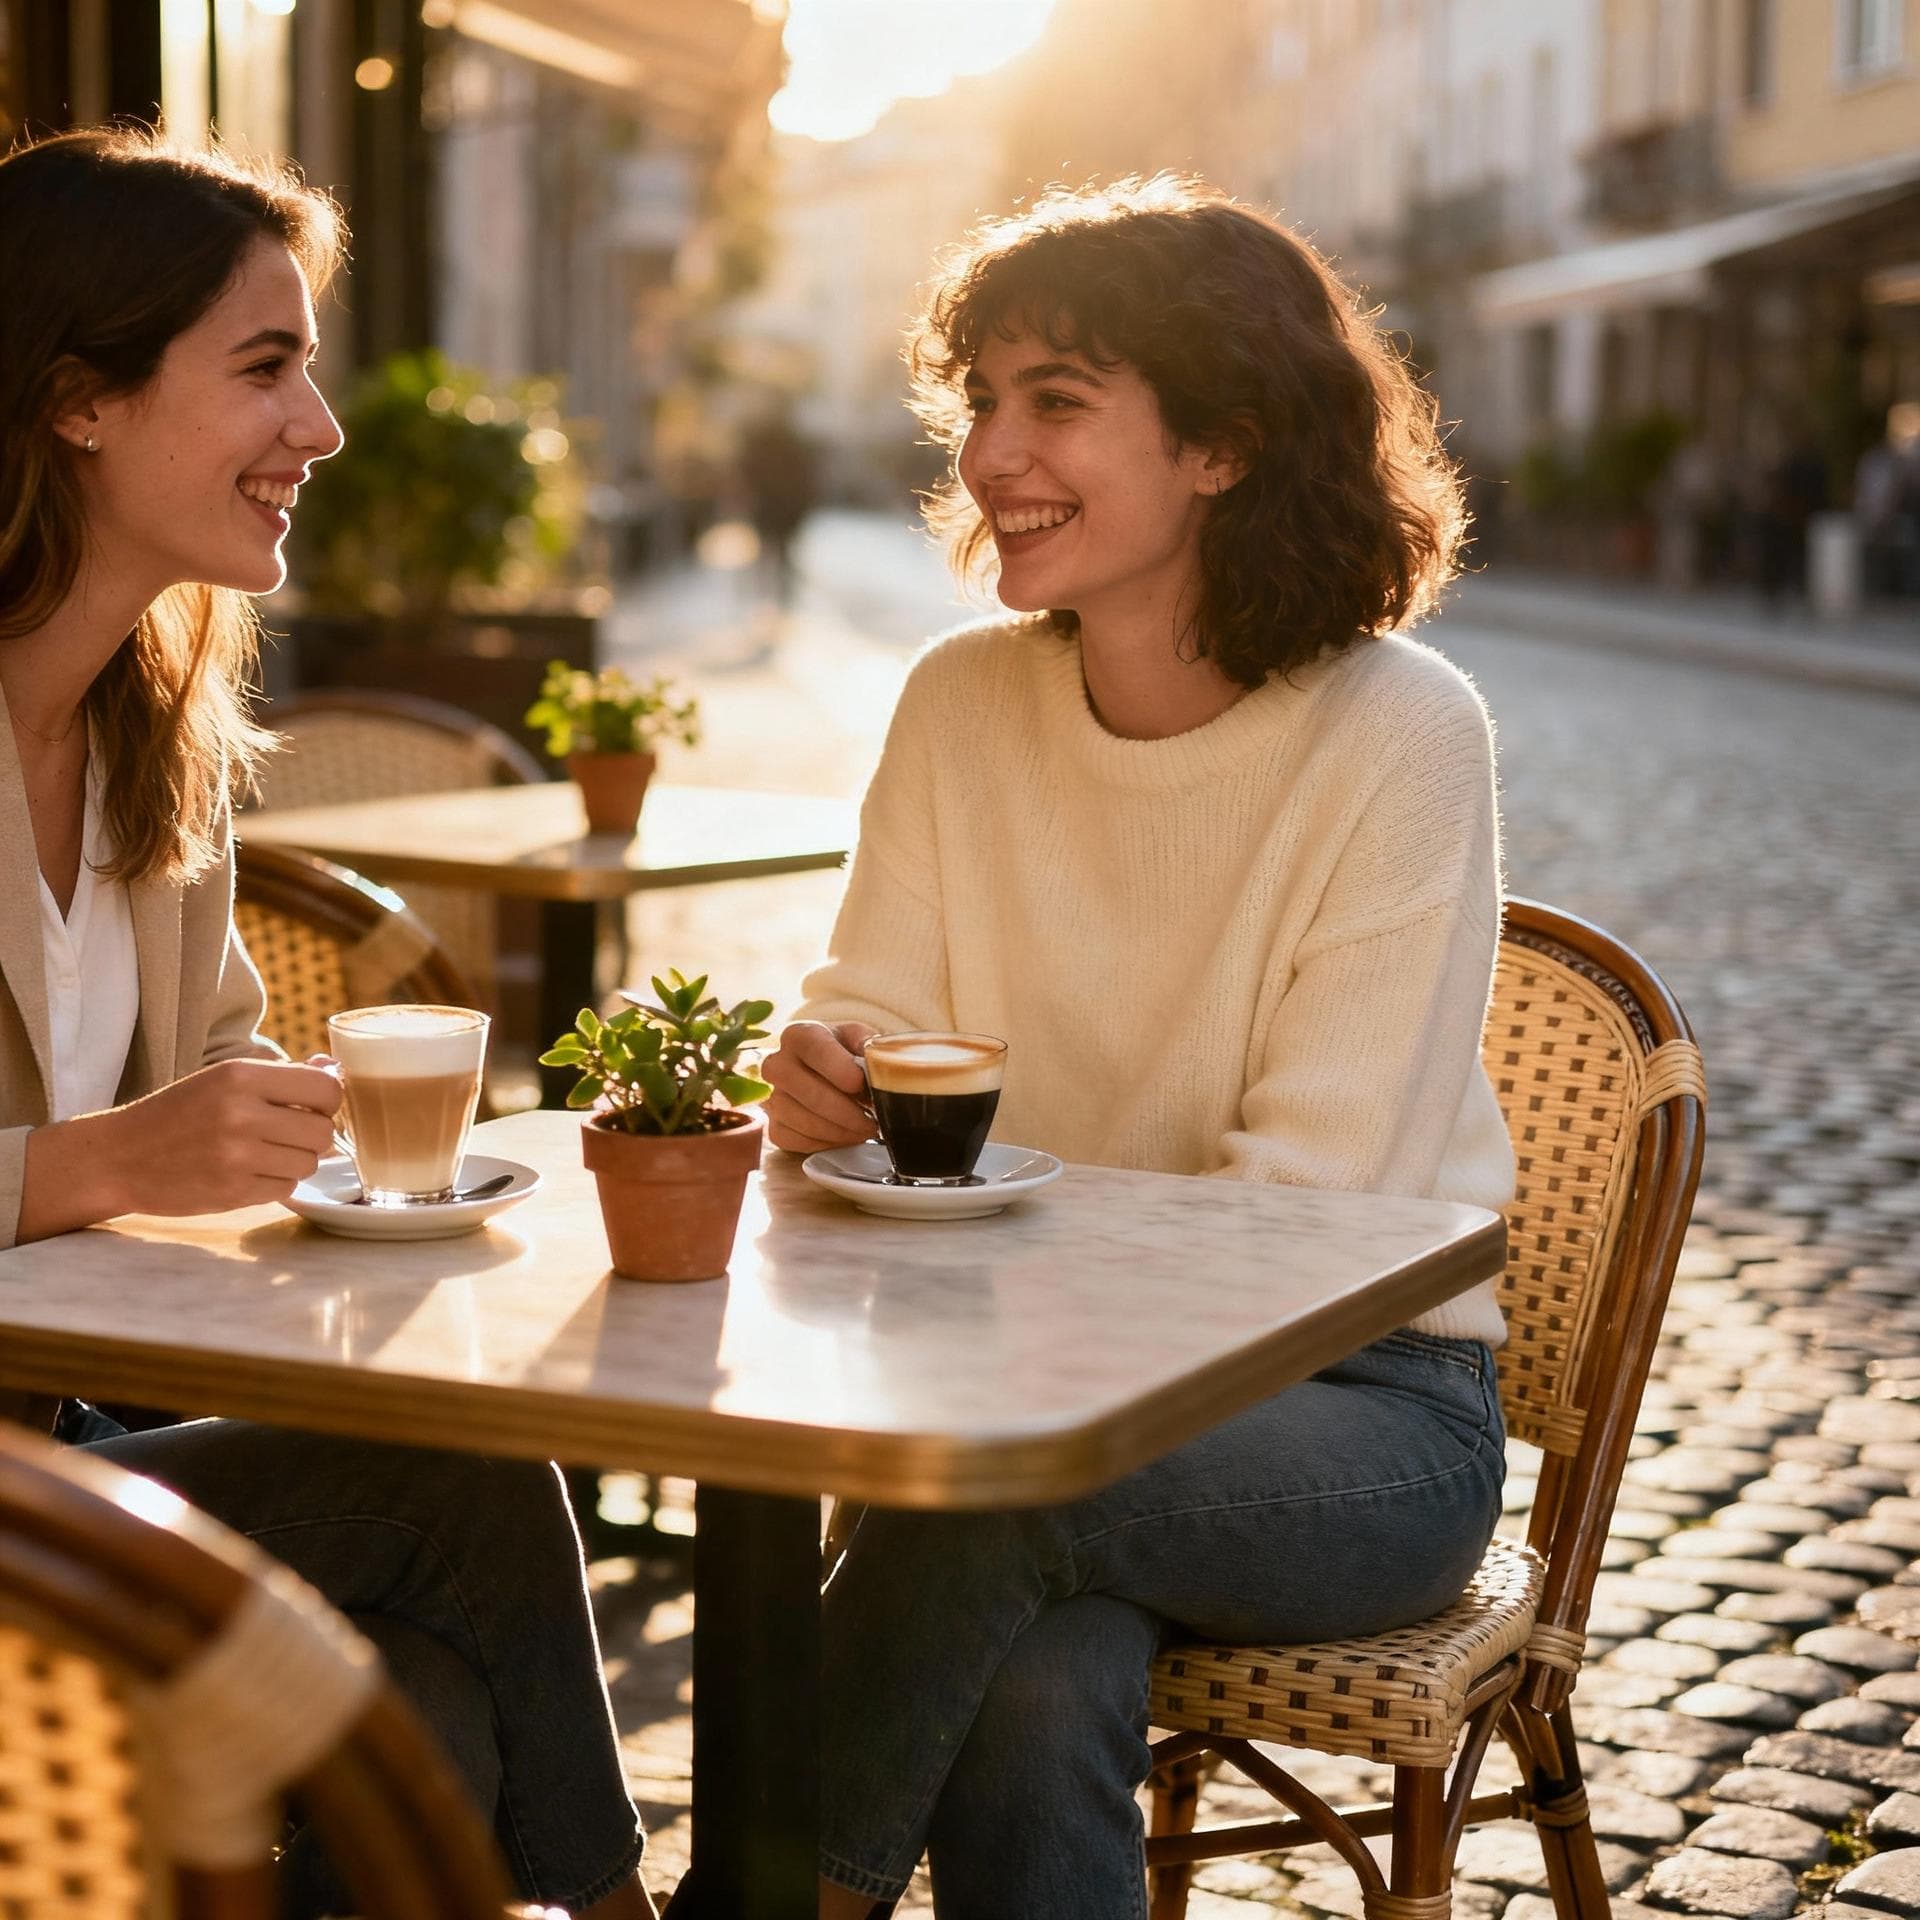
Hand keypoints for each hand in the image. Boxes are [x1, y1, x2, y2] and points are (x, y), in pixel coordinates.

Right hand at [92, 1058, 343, 1216]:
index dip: (328, 1100)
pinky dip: (275, 1183)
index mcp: (240, 1076)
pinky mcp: (232, 1192)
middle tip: (286, 1133)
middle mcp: (240, 1114)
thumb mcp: (223, 1080)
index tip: (311, 1105)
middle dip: (313, 1134)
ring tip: (263, 1153)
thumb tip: (333, 1068)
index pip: (326, 1089)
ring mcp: (236, 1156)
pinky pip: (286, 1189)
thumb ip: (282, 1075)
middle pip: (323, 1131)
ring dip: (295, 1161)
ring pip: (309, 1163)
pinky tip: (247, 1173)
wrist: (119, 1158)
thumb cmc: (179, 1113)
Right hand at [762, 1020, 876, 1153]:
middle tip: (873, 1120)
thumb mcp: (860, 1040)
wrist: (826, 1072)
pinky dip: (826, 1142)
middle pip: (808, 1091)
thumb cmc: (845, 1054)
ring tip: (865, 1129)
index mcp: (800, 1034)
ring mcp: (772, 1096)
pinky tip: (845, 1135)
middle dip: (846, 1111)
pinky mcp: (774, 1125)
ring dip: (840, 1130)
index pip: (813, 1048)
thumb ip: (870, 1047)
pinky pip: (796, 1140)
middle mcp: (778, 1063)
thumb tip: (881, 1062)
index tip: (859, 1083)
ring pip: (803, 1120)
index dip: (837, 1068)